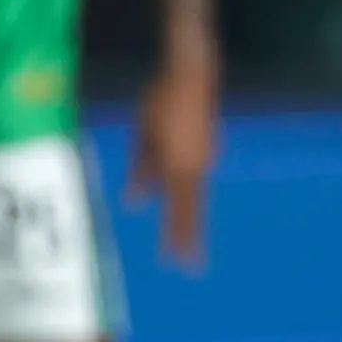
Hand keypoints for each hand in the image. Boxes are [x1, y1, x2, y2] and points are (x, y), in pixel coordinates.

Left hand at [131, 47, 219, 270]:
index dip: (175, 237)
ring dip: (189, 218)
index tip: (175, 261)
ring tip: (186, 245)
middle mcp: (197, 167)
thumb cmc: (161, 101)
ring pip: (194, 195)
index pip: (178, 210)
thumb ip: (141, 169)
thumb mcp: (144, 136)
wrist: (194, 74)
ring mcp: (206, 158)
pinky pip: (193, 177)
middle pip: (192, 209)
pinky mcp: (207, 149)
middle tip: (191, 268)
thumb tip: (134, 203)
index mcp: (180, 165)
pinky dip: (185, 192)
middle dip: (189, 238)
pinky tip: (175, 201)